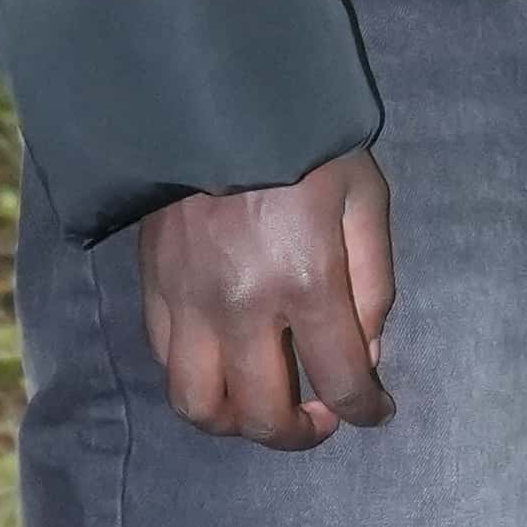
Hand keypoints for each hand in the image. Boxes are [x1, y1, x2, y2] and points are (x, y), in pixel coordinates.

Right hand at [137, 148, 394, 443]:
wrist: (214, 91)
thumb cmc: (305, 141)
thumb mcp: (364, 197)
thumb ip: (373, 282)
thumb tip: (364, 349)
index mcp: (307, 283)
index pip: (341, 382)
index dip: (365, 411)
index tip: (374, 411)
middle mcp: (242, 308)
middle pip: (262, 416)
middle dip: (298, 435)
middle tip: (317, 417)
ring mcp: (188, 302)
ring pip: (198, 405)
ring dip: (235, 422)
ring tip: (259, 405)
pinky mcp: (152, 286)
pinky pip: (165, 361)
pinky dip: (197, 379)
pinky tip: (222, 360)